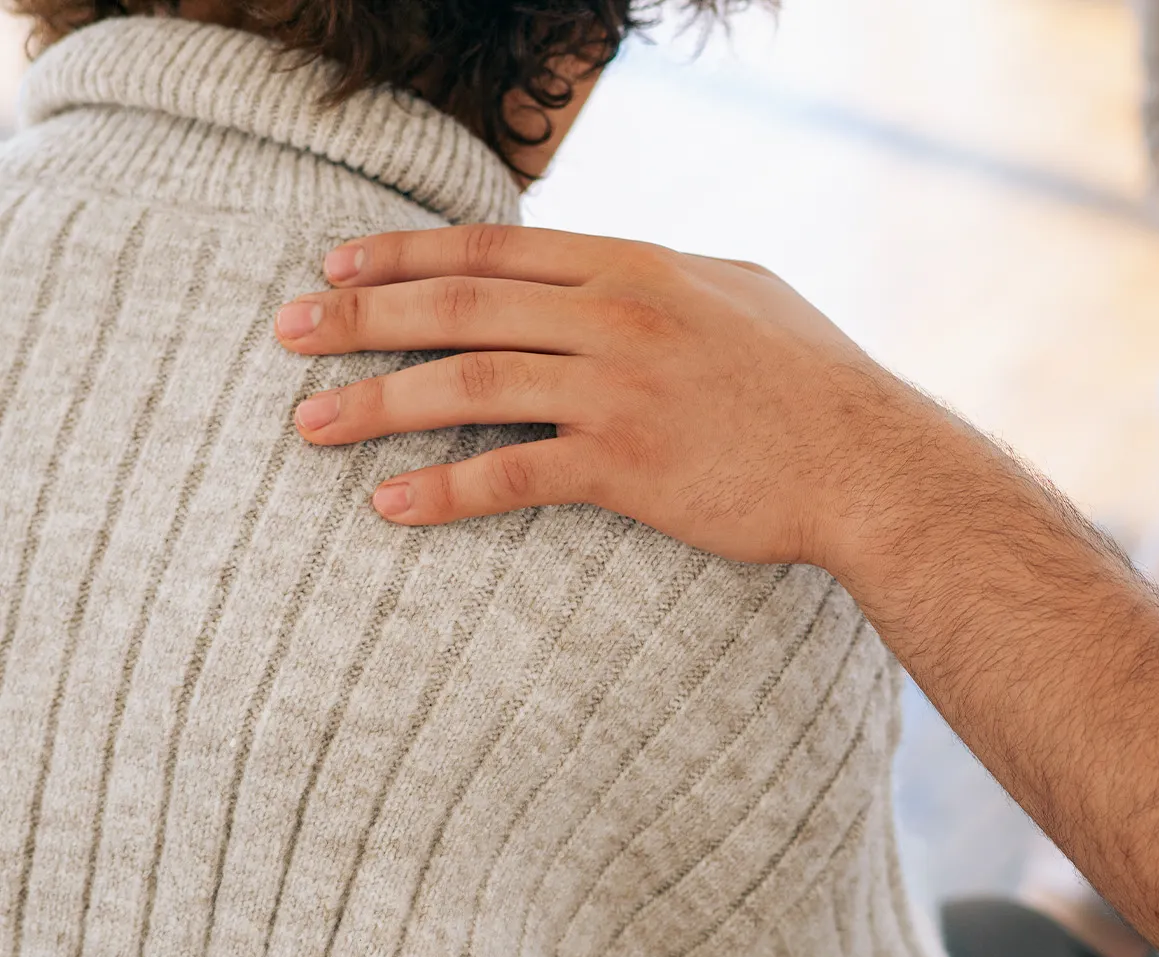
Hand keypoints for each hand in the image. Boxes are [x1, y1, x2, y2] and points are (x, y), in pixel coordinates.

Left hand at [277, 226, 1158, 956]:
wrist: (873, 462)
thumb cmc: (814, 382)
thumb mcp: (742, 295)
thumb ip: (664, 279)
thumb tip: (610, 271)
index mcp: (638, 267)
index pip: (495, 250)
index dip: (406, 256)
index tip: (338, 267)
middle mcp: (616, 316)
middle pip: (460, 306)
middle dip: (361, 319)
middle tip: (285, 334)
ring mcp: (619, 390)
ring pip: (468, 383)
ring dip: (376, 401)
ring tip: (307, 422)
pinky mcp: (628, 467)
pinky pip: (512, 472)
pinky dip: (443, 486)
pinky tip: (389, 503)